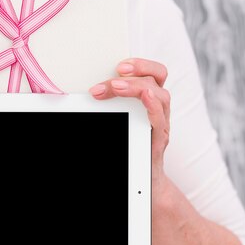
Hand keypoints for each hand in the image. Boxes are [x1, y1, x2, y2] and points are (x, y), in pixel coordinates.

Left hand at [89, 58, 169, 188]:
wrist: (140, 180)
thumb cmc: (127, 147)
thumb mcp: (116, 121)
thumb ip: (108, 105)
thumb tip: (83, 96)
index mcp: (149, 100)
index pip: (154, 72)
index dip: (141, 64)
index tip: (118, 65)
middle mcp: (158, 108)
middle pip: (157, 78)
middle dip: (136, 71)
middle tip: (114, 75)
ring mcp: (161, 123)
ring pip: (161, 95)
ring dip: (136, 87)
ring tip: (116, 86)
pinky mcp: (158, 140)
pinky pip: (160, 119)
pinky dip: (153, 106)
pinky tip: (145, 98)